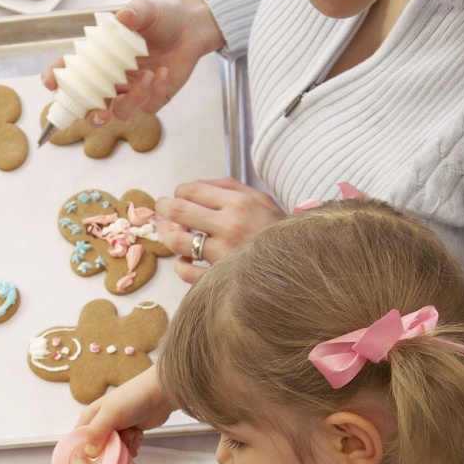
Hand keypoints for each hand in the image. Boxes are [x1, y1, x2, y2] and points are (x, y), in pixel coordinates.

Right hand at [41, 0, 223, 123]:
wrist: (189, 26)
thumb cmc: (159, 16)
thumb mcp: (145, 8)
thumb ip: (134, 12)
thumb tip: (124, 17)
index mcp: (99, 58)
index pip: (69, 72)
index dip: (56, 78)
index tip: (50, 81)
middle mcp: (110, 79)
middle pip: (90, 107)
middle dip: (90, 116)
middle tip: (99, 114)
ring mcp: (130, 91)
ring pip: (120, 112)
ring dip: (132, 100)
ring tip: (147, 76)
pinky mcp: (152, 98)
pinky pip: (148, 107)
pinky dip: (154, 92)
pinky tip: (163, 72)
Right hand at [75, 366, 173, 456]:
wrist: (160, 394)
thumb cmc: (133, 398)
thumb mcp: (111, 413)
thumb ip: (96, 432)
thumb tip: (88, 452)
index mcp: (90, 417)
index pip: (78, 440)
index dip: (84, 452)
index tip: (96, 458)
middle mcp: (100, 424)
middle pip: (98, 449)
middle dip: (111, 449)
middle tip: (121, 440)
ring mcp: (115, 430)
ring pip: (114, 450)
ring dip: (125, 445)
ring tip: (132, 431)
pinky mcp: (129, 434)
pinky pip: (127, 449)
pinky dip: (134, 444)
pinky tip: (138, 433)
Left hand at [156, 178, 284, 283]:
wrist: (299, 264)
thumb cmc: (275, 231)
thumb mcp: (261, 199)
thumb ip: (229, 187)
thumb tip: (196, 185)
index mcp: (238, 203)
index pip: (192, 189)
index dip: (179, 192)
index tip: (179, 197)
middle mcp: (229, 226)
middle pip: (178, 210)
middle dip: (164, 209)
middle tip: (163, 211)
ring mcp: (223, 254)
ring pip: (177, 241)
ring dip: (172, 238)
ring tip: (177, 238)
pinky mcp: (220, 278)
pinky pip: (186, 273)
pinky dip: (181, 267)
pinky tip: (186, 262)